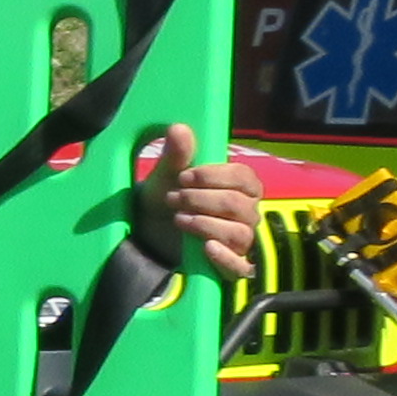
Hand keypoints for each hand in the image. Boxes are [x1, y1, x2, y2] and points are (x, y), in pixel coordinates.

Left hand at [137, 128, 265, 280]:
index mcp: (241, 186)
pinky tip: (206, 247)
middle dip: (202, 200)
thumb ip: (176, 155)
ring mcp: (241, 239)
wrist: (149, 232)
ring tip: (178, 219)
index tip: (183, 176)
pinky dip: (225, 258)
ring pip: (240, 233)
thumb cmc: (167, 198)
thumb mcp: (166, 177)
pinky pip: (242, 267)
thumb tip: (179, 128)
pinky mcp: (231, 264)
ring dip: (205, 224)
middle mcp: (247, 212)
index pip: (244, 177)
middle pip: (239, 205)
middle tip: (173, 198)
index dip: (214, 176)